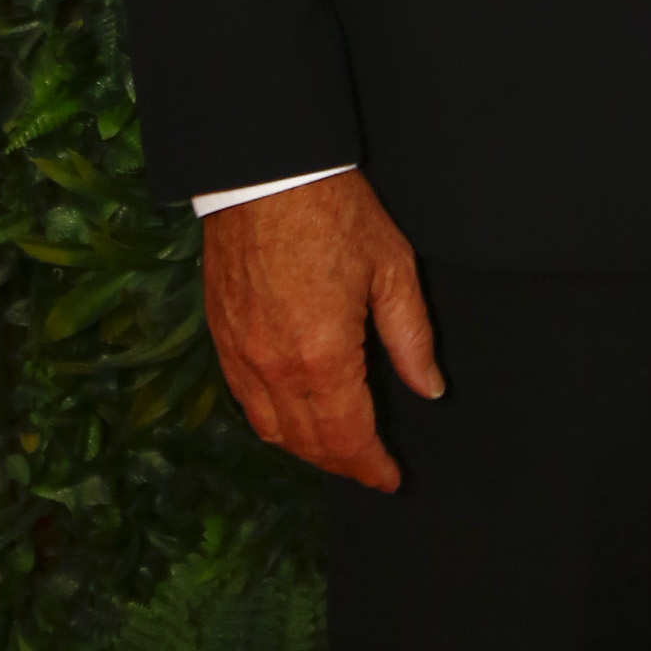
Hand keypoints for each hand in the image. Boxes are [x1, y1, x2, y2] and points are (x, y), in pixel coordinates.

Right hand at [203, 169, 442, 490]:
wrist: (267, 172)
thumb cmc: (335, 210)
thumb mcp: (392, 267)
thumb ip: (411, 336)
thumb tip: (429, 388)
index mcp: (322, 355)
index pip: (348, 437)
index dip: (371, 466)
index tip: (391, 479)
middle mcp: (274, 367)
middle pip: (307, 443)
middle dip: (342, 463)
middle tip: (369, 468)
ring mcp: (240, 354)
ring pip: (270, 430)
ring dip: (305, 449)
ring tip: (336, 449)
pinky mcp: (220, 336)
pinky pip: (244, 400)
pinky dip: (271, 421)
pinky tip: (292, 414)